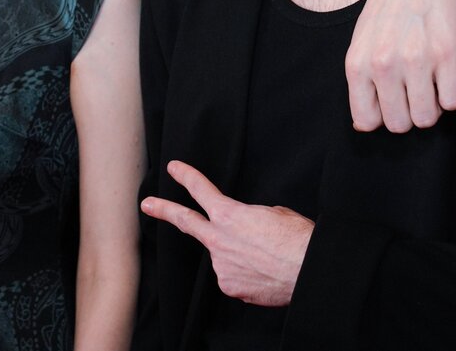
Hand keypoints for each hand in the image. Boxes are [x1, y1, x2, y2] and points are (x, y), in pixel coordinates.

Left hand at [140, 160, 312, 306]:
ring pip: (225, 256)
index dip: (186, 177)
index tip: (173, 169)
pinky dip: (247, 274)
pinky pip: (234, 276)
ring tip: (267, 257)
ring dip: (240, 255)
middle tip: (147, 204)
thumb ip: (251, 217)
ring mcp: (222, 267)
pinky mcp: (230, 287)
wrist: (308, 271)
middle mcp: (219, 241)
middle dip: (164, 210)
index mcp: (230, 215)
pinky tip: (265, 272)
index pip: (201, 190)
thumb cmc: (297, 239)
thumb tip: (246, 229)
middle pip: (186, 222)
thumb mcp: (275, 213)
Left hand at [345, 0, 455, 131]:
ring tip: (433, 80)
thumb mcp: (363, 37)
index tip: (394, 98)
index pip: (367, 121)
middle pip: (400, 125)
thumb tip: (362, 125)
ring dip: (434, 104)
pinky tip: (450, 73)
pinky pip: (454, 102)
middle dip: (410, 112)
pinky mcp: (448, 53)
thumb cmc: (392, 1)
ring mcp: (416, 60)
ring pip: (428, 118)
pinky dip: (455, 94)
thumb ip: (361, 79)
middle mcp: (384, 65)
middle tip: (417, 88)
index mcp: (358, 63)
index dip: (383, 115)